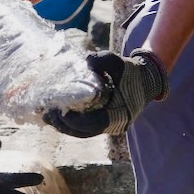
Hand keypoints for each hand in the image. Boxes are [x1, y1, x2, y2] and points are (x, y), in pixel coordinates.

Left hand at [43, 50, 168, 137]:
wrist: (146, 81)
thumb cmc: (132, 72)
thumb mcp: (119, 62)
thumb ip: (104, 60)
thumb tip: (87, 60)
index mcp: (120, 114)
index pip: (94, 124)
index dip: (75, 121)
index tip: (59, 112)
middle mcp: (114, 124)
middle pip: (84, 132)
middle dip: (64, 125)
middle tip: (47, 114)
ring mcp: (109, 126)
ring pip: (83, 133)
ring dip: (64, 127)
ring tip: (47, 117)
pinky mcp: (104, 123)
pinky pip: (85, 128)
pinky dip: (71, 124)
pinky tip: (57, 117)